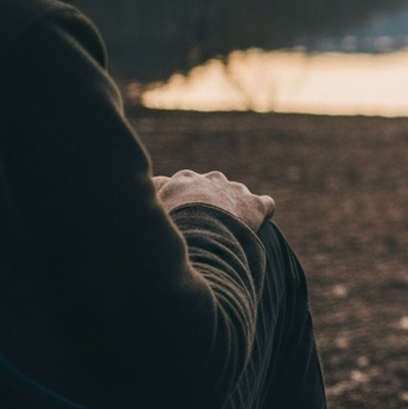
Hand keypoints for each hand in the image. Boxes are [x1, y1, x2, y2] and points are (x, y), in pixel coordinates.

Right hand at [154, 170, 273, 231]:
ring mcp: (234, 190)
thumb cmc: (169, 224)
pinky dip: (263, 212)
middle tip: (206, 225)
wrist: (199, 229)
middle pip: (212, 187)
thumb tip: (143, 198)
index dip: (185, 200)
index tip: (184, 215)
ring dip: (235, 208)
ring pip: (236, 195)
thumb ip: (149, 203)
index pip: (183, 184)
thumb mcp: (151, 212)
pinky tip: (259, 223)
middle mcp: (210, 179)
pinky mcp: (255, 204)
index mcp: (183, 179)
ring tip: (229, 230)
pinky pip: (264, 204)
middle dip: (211, 202)